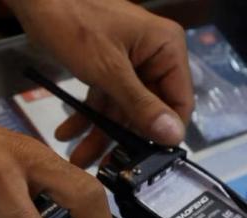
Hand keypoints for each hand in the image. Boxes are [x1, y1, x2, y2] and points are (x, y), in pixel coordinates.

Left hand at [9, 0, 193, 167]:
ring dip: (99, 132)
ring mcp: (131, 64)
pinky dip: (87, 115)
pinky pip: (105, 99)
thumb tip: (173, 136)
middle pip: (148, 111)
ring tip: (78, 158)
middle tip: (105, 167)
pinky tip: (68, 133)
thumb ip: (141, 105)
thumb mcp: (108, 69)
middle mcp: (154, 58)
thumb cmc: (74, 21)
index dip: (165, 133)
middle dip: (122, 139)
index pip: (179, 101)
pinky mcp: (109, 68)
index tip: (147, 160)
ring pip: (122, 110)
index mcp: (166, 50)